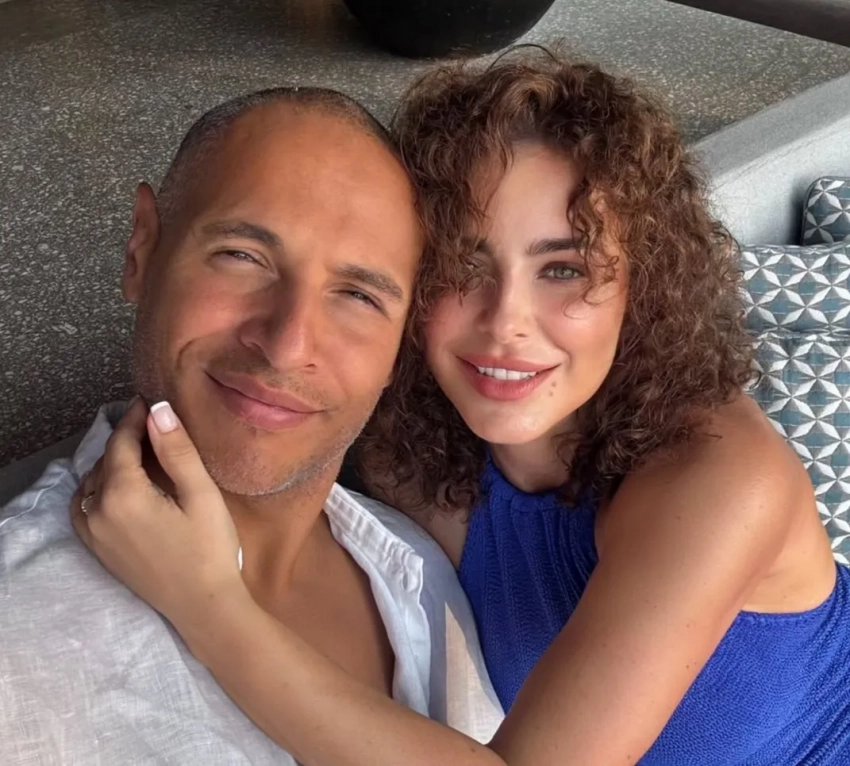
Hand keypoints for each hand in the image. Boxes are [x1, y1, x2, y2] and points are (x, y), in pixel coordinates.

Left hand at [71, 398, 247, 633]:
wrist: (203, 606)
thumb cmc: (211, 548)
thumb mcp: (201, 495)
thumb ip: (177, 451)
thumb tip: (158, 409)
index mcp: (123, 494)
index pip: (121, 442)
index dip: (135, 417)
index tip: (149, 399)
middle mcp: (98, 511)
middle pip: (105, 460)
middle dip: (126, 438)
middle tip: (152, 423)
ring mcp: (93, 533)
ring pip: (93, 482)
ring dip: (112, 462)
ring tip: (141, 451)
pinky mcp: (97, 549)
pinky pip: (84, 506)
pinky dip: (98, 487)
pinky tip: (118, 485)